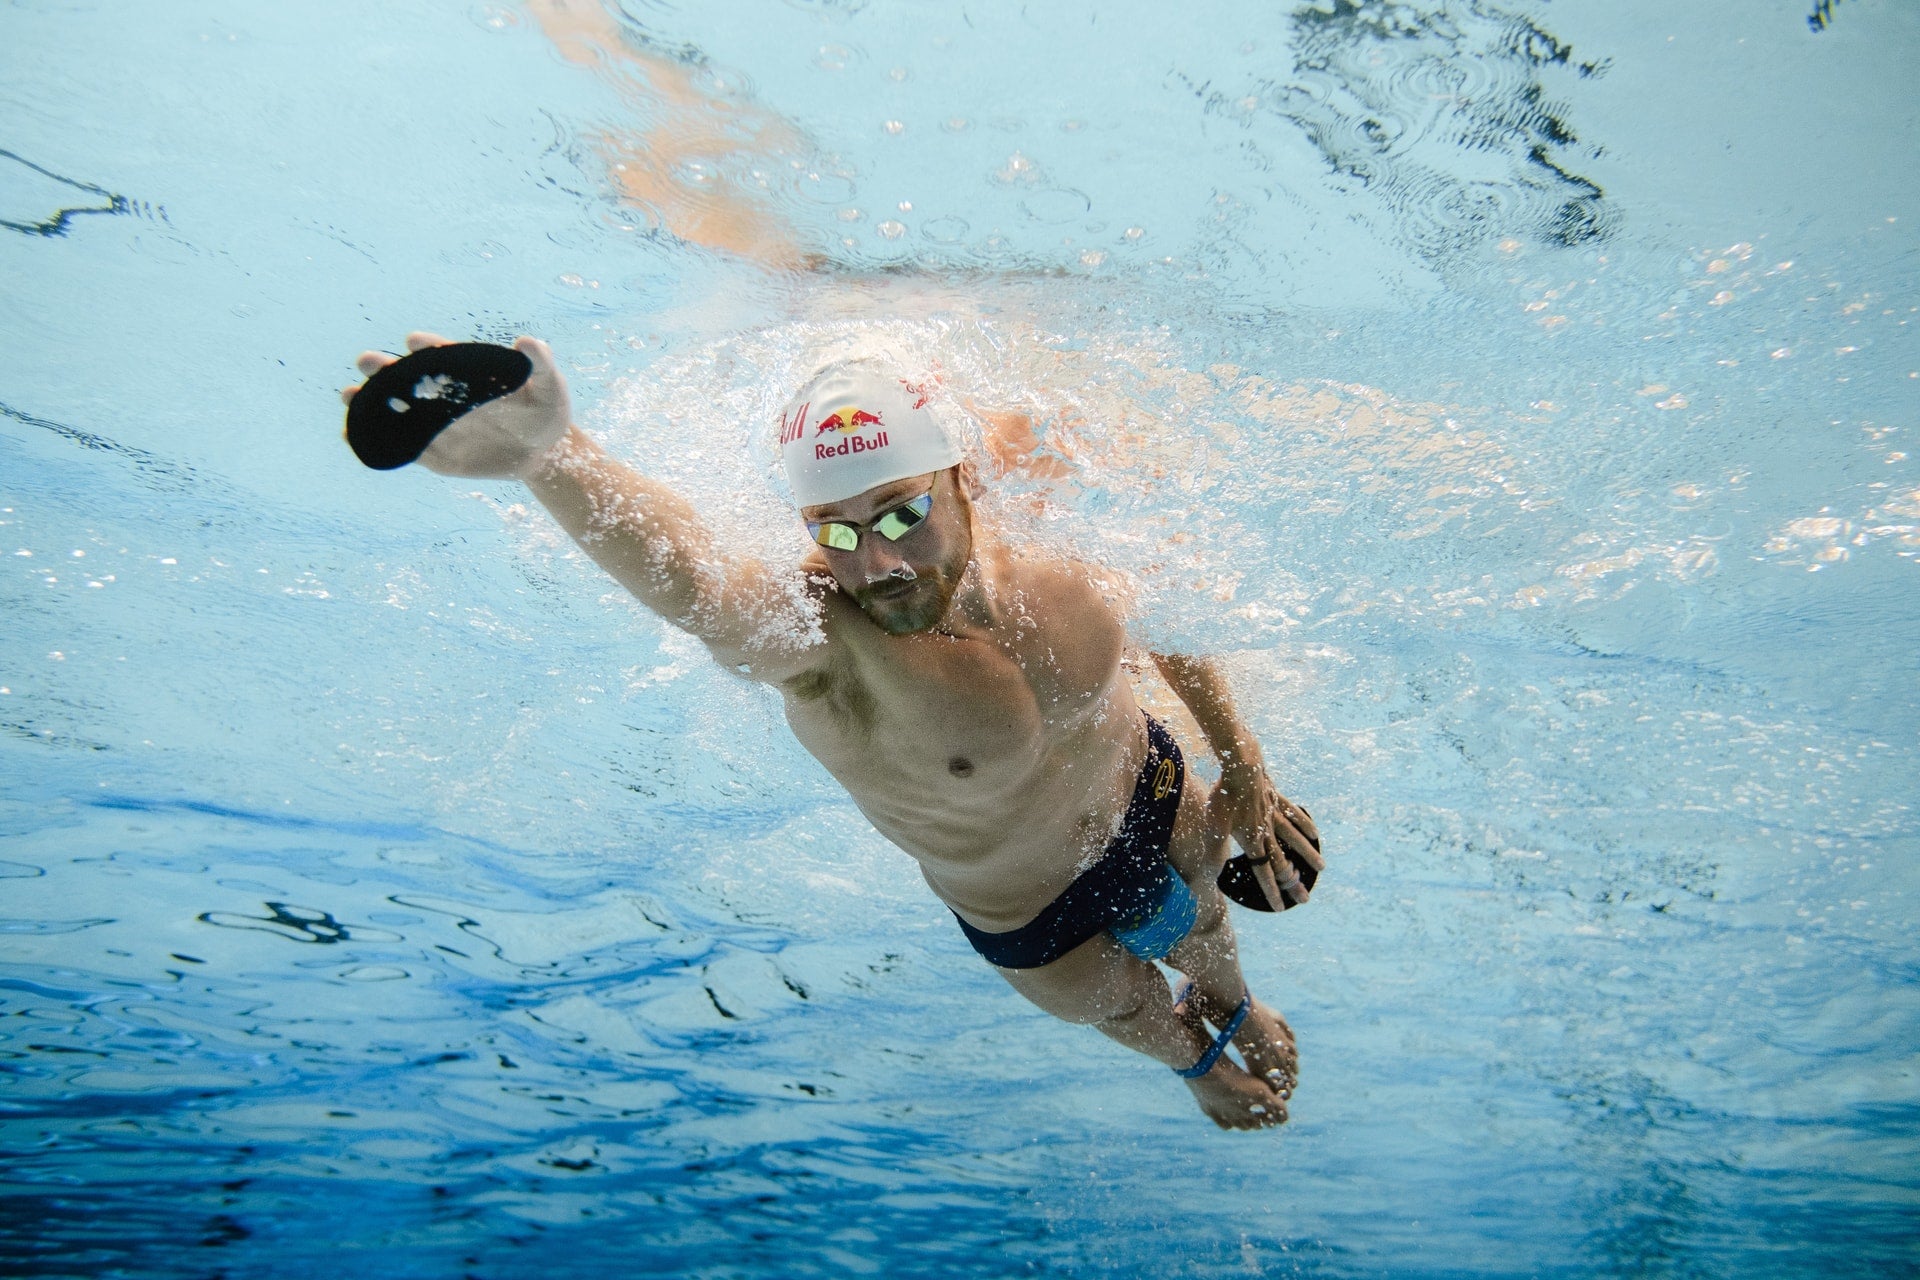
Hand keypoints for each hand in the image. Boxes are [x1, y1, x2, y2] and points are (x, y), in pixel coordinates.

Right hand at [339, 332, 571, 477]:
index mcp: (465, 371)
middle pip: (406, 376)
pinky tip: (352, 434)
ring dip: (370, 401)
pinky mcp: (432, 452)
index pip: (441, 354)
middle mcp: (443, 393)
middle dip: (385, 367)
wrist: (543, 454)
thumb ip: (541, 365)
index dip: (428, 346)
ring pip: (395, 409)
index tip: (417, 343)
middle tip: (368, 361)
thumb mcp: (550, 388)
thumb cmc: (545, 413)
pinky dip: (377, 439)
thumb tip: (527, 342)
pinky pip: (402, 446)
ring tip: (348, 396)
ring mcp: (434, 422)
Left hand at [1208, 760, 1324, 909]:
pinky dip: (1305, 825)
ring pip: (1294, 839)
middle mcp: (1267, 830)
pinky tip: (1314, 834)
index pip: (1262, 871)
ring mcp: (1274, 814)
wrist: (1240, 764)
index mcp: (1252, 840)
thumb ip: (1216, 850)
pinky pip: (1294, 815)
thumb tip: (1212, 874)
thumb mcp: (1215, 824)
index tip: (1280, 907)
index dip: (1270, 890)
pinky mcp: (1277, 799)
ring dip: (1306, 856)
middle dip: (1293, 882)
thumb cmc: (1225, 795)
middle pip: (1282, 861)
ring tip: (1321, 868)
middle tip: (1306, 899)